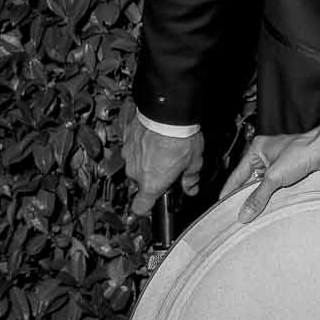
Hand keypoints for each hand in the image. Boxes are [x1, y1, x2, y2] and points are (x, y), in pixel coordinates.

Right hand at [122, 104, 203, 218]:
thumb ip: (190, 178)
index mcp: (152, 183)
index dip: (145, 208)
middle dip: (153, 176)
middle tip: (169, 165)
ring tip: (163, 148)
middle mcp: (136, 172)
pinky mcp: (126, 139)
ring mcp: (128, 155)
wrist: (167, 111)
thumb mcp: (193, 161)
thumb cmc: (180, 137)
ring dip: (146, 160)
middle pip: (141, 182)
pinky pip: (133, 148)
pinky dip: (141, 145)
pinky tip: (154, 137)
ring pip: (136, 163)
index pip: (140, 207)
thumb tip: (191, 189)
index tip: (151, 205)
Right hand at [220, 130, 319, 220]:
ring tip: (254, 215)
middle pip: (251, 182)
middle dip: (247, 197)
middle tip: (240, 215)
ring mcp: (280, 164)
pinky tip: (272, 208)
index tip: (223, 207)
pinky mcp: (292, 172)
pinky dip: (275, 197)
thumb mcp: (274, 177)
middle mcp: (267, 155)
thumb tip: (245, 213)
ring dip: (263, 198)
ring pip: (265, 186)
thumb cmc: (303, 151)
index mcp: (257, 150)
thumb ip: (258, 196)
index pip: (237, 175)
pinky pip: (278, 188)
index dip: (230, 192)